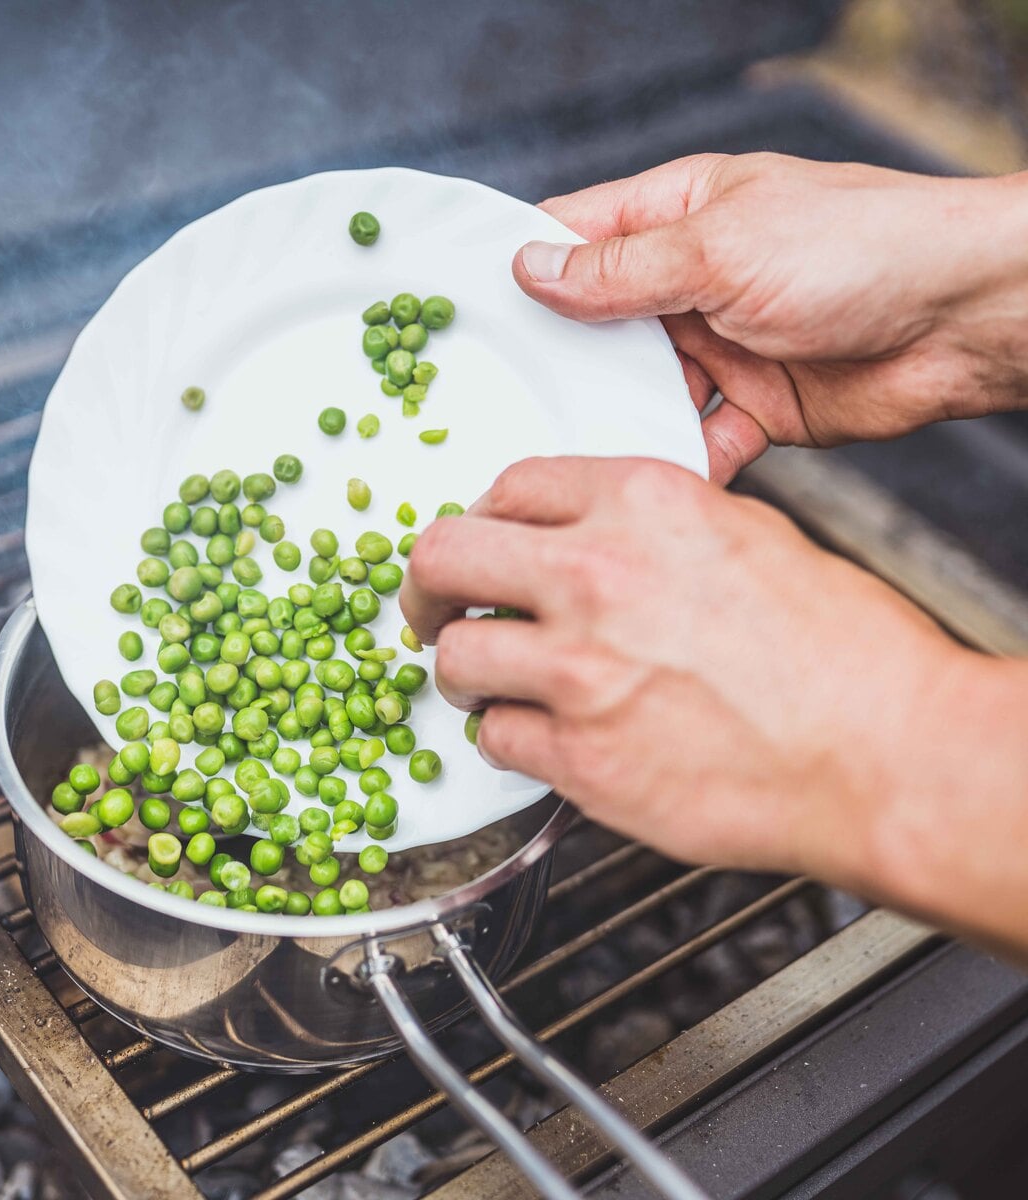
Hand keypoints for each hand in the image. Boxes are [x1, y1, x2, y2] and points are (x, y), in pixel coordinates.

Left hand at [402, 457, 1027, 956]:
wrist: (884, 755)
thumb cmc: (844, 654)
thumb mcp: (746, 537)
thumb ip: (650, 529)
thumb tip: (592, 536)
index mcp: (642, 504)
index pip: (508, 486)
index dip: (481, 519)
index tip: (476, 545)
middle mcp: (596, 575)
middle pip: (443, 558)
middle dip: (426, 586)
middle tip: (432, 606)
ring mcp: (579, 670)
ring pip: (455, 656)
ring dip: (465, 669)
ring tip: (492, 681)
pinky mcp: (579, 758)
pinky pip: (495, 739)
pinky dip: (509, 738)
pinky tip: (545, 736)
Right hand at [513, 153, 1027, 481]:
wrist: (964, 320)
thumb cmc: (860, 249)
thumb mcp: (722, 248)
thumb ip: (623, 269)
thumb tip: (533, 268)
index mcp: (679, 215)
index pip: (576, 234)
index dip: (522, 267)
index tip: (467, 311)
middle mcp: (691, 282)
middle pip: (598, 324)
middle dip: (561, 361)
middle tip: (504, 399)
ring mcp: (719, 345)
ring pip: (640, 389)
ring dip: (617, 417)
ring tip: (572, 448)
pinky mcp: (752, 405)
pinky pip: (696, 437)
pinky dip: (678, 458)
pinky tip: (652, 479)